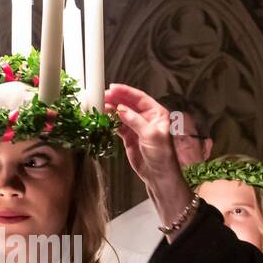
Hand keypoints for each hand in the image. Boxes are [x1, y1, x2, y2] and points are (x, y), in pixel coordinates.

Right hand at [104, 84, 193, 232]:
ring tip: (99, 106)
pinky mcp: (129, 137)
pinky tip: (103, 117)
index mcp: (157, 113)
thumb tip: (121, 109)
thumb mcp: (151, 135)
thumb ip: (135, 121)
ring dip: (111, 110)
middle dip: (116, 99)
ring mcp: (137, 127)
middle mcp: (147, 118)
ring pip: (122, 114)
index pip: (139, 98)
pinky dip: (110, 121)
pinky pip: (118, 125)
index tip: (113, 87)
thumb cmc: (162, 155)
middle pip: (129, 104)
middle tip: (102, 96)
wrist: (159, 175)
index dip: (126, 92)